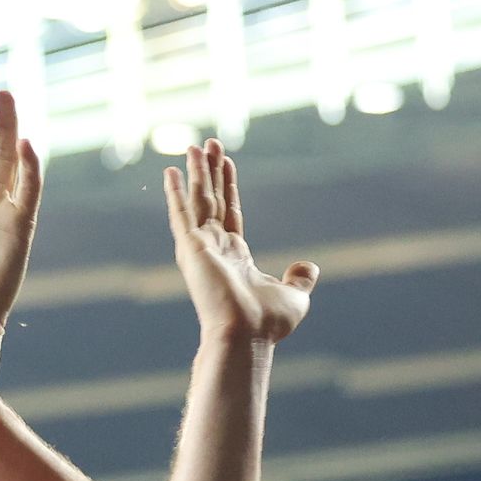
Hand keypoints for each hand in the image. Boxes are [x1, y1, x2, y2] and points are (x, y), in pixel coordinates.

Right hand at [165, 137, 317, 344]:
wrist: (247, 336)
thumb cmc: (268, 323)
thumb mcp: (295, 295)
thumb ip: (300, 278)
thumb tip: (309, 267)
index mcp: (235, 257)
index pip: (229, 212)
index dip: (227, 186)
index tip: (226, 162)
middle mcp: (214, 249)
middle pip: (211, 200)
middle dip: (209, 172)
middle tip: (207, 144)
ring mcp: (200, 248)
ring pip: (197, 200)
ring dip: (196, 173)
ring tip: (194, 145)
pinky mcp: (190, 249)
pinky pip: (182, 214)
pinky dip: (175, 192)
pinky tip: (171, 171)